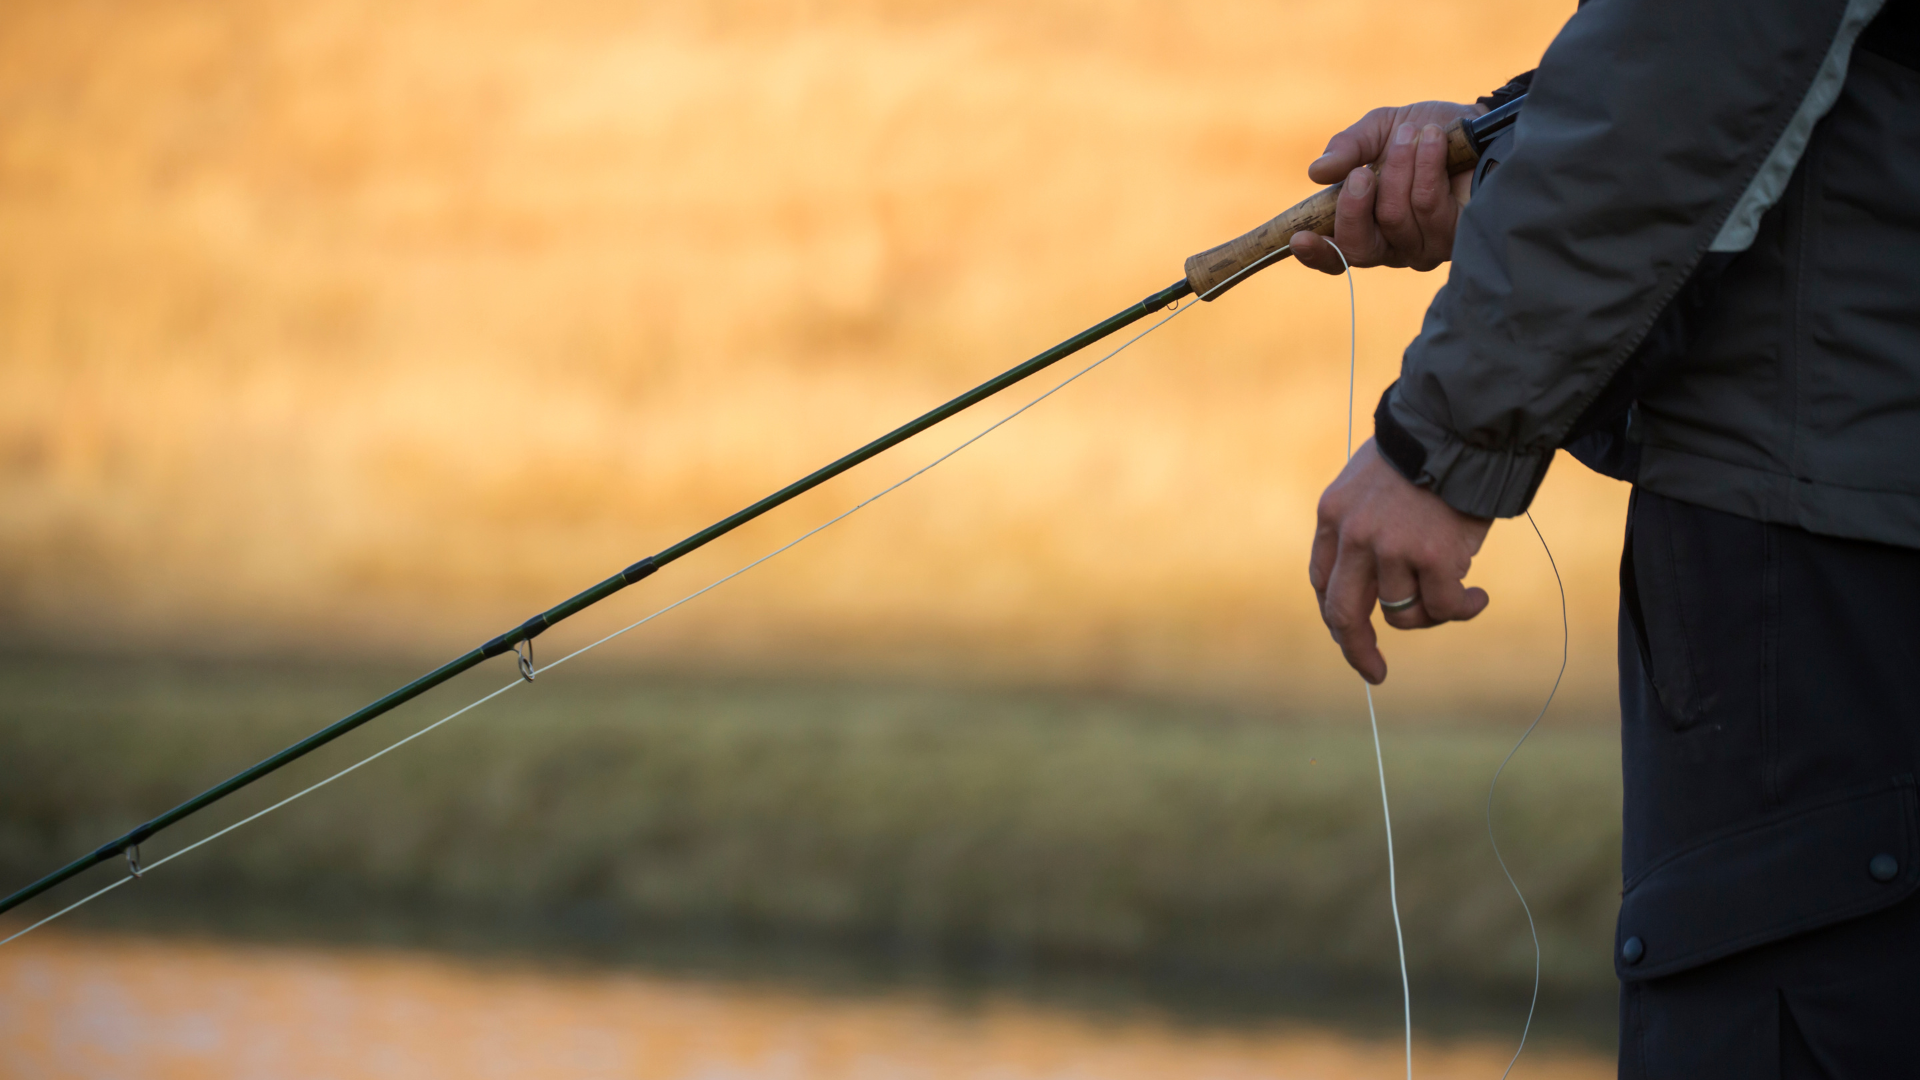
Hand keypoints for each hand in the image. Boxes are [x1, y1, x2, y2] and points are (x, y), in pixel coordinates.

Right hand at [1290, 101, 1484, 274]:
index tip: (1298, 237)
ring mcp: (1427, 247)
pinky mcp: (1458, 235)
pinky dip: (1427, 165)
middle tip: (1362, 171)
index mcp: (1367, 227)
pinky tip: (1436, 140)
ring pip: (1395, 218)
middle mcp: (1395, 247)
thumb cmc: (1426, 132)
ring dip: (1400, 167)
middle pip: (1360, 249)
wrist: (1479, 122)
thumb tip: (1316, 173)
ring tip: (1412, 133)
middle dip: (1354, 206)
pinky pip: (1428, 206)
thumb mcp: (1378, 130)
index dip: (1317, 254)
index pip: (1337, 256)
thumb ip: (1347, 149)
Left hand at [1310, 439, 1491, 683]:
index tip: (1351, 633)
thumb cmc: (1424, 452)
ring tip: (1459, 596)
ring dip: (1433, 613)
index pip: (1323, 580)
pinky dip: (1463, 609)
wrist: (1458, 426)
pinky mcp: (1431, 558)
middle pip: (1343, 613)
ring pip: (1403, 614)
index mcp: (1333, 516)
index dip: (1337, 614)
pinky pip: (1443, 607)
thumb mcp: (1371, 484)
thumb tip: (1376, 584)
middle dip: (1356, 650)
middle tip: (1373, 672)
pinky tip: (1477, 598)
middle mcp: (1354, 536)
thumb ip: (1365, 526)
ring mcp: (1391, 548)